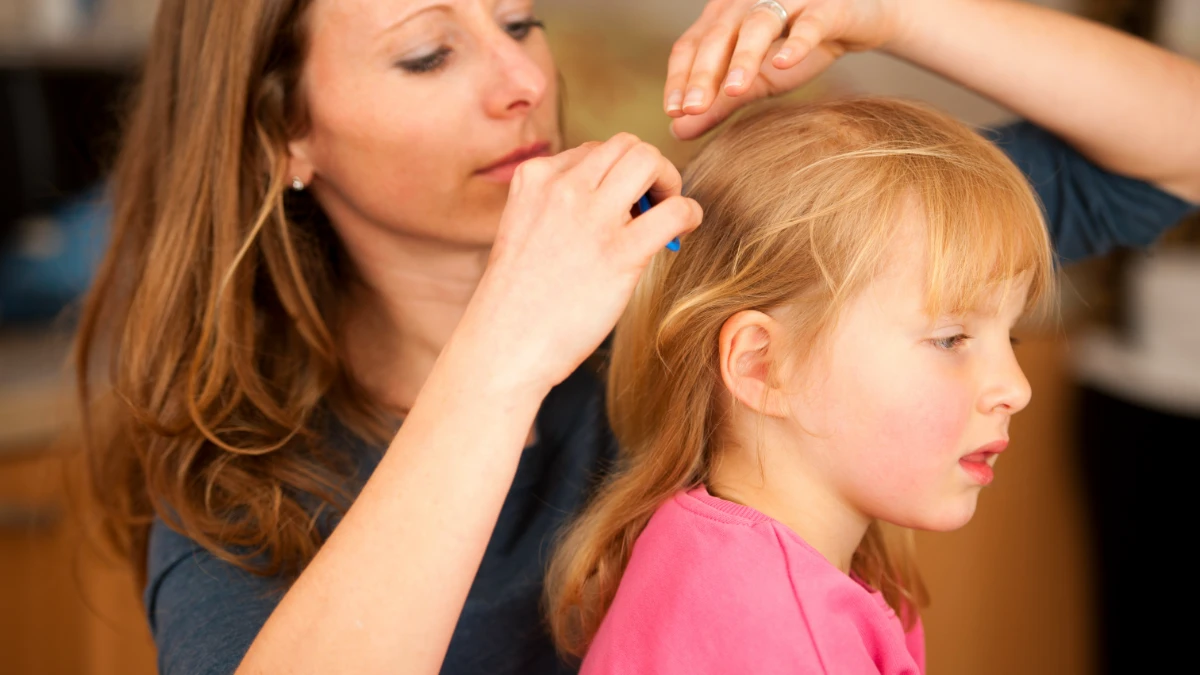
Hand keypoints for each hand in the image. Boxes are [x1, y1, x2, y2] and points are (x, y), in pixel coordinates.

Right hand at [459, 134, 702, 393]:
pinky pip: (674, 210)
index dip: (614, 174)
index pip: (591, 151)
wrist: (504, 344)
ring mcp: (591, 217)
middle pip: (625, 145)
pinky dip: (689, 213)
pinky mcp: (620, 252)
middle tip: (653, 199)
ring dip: (668, 179)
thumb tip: (613, 202)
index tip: (620, 202)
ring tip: (666, 210)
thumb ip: (557, 206)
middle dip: (647, 166)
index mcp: (535, 178)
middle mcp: (562, 187)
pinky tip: (683, 230)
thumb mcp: (524, 230)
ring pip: (648, 160)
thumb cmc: (516, 300)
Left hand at [666, 0, 903, 139]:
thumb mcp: (756, 81)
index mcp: (724, 18)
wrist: (860, 21)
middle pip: (718, 35)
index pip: (691, 45)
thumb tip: (678, 131)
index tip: (674, 111)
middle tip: (692, 108)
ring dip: (744, 57)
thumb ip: (719, 103)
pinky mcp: (828, 6)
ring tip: (734, 90)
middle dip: (703, 73)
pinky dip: (797, 42)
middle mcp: (748, 2)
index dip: (680, 76)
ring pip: (759, 23)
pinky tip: (783, 64)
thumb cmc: (799, 47)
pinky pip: (811, 21)